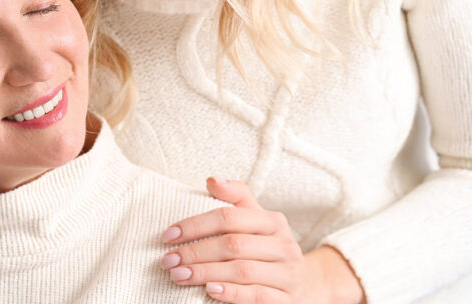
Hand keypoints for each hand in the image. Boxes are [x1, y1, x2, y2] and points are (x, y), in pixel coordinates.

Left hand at [160, 178, 363, 303]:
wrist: (303, 283)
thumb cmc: (266, 247)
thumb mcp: (256, 219)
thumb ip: (235, 197)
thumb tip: (212, 179)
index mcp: (274, 221)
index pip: (229, 217)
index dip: (195, 225)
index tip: (168, 235)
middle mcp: (284, 246)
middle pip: (233, 245)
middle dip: (195, 252)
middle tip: (168, 261)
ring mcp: (288, 275)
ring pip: (241, 271)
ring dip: (205, 273)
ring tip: (179, 276)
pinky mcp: (287, 300)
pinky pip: (256, 296)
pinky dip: (231, 294)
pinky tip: (209, 291)